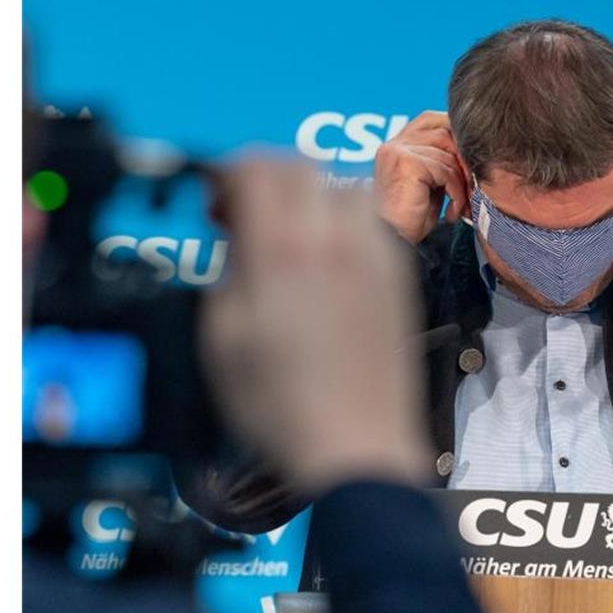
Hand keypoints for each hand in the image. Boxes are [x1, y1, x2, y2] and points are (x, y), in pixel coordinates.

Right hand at [201, 156, 430, 492]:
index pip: (257, 168)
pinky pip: (371, 223)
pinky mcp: (399, 279)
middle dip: (264, 177)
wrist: (357, 446)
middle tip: (241, 214)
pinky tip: (325, 261)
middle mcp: (336, 242)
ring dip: (308, 196)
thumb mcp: (222, 339)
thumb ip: (227, 272)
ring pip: (342, 188)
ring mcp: (375, 257)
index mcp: (283, 251)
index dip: (227, 172)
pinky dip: (342, 223)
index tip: (213, 198)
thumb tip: (236, 238)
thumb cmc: (281, 406)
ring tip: (286, 235)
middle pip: (300, 167)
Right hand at [372, 110, 469, 243]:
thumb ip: (443, 164)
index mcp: (396, 145)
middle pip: (443, 132)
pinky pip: (446, 170)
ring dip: (461, 182)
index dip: (454, 132)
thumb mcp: (430, 185)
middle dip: (464, 159)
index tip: (470, 156)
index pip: (429, 120)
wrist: (394, 241)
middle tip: (472, 186)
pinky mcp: (406, 163)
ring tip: (460, 204)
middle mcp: (394, 144)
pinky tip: (451, 211)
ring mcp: (398, 151)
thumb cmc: (411, 219)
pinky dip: (456, 192)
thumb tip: (471, 154)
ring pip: (448, 154)